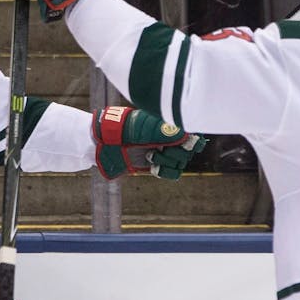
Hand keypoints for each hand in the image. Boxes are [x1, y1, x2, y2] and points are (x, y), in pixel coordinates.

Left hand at [92, 106, 206, 179]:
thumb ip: (168, 131)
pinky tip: (153, 166)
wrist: (106, 141)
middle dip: (177, 151)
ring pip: (181, 162)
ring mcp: (164, 152)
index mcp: (170, 125)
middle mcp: (169, 139)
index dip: (192, 140)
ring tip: (150, 156)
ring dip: (167, 161)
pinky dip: (165, 171)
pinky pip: (173, 173)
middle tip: (162, 148)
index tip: (185, 143)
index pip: (193, 133)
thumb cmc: (127, 129)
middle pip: (189, 150)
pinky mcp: (157, 166)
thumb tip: (189, 136)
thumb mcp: (147, 127)